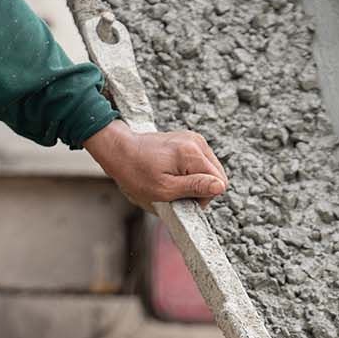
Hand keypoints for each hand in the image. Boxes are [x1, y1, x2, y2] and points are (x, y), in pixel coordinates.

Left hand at [84, 120, 227, 209]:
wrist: (119, 150)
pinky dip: (189, 172)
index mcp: (192, 153)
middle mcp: (196, 142)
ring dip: (194, 181)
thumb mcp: (164, 189)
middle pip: (216, 175)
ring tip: (171, 181)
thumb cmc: (135, 172)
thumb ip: (195, 188)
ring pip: (209, 170)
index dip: (203, 197)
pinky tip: (172, 172)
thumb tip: (219, 187)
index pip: (219, 183)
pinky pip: (200, 163)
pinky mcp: (188, 140)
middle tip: (175, 191)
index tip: (183, 198)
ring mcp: (193, 139)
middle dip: (200, 189)